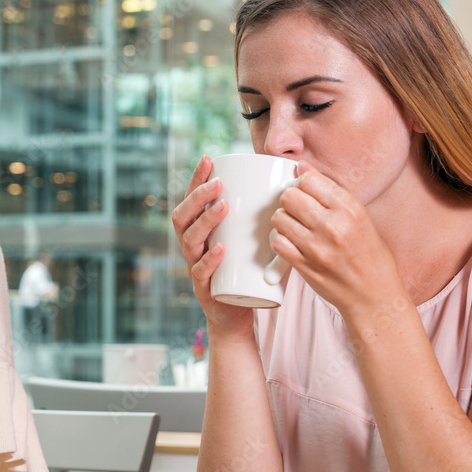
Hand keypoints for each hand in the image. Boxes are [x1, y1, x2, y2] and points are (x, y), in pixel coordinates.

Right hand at [171, 155, 255, 339]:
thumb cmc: (245, 271)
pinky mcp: (204, 289)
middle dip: (198, 197)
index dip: (196, 180)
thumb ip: (258, 217)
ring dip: (205, 221)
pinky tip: (221, 250)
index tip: (209, 159)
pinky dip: (210, 260)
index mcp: (199, 232)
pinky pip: (200, 272)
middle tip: (218, 184)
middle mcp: (192, 247)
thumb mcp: (248, 240)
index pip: (191, 201)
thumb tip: (288, 185)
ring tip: (223, 207)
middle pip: (182, 217)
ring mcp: (194, 267)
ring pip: (190, 241)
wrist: (238, 313)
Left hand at [270, 163, 406, 326]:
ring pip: (279, 217)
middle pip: (290, 196)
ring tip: (293, 226)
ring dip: (282, 220)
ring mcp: (316, 248)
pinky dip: (278, 239)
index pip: (310, 180)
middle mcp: (333, 226)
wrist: (374, 296)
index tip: (307, 192)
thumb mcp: (360, 218)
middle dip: (290, 200)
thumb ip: (331, 193)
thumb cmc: (369, 255)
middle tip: (298, 210)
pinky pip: (276, 242)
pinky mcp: (304, 266)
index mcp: (350, 210)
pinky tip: (288, 241)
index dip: (303, 183)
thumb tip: (302, 168)